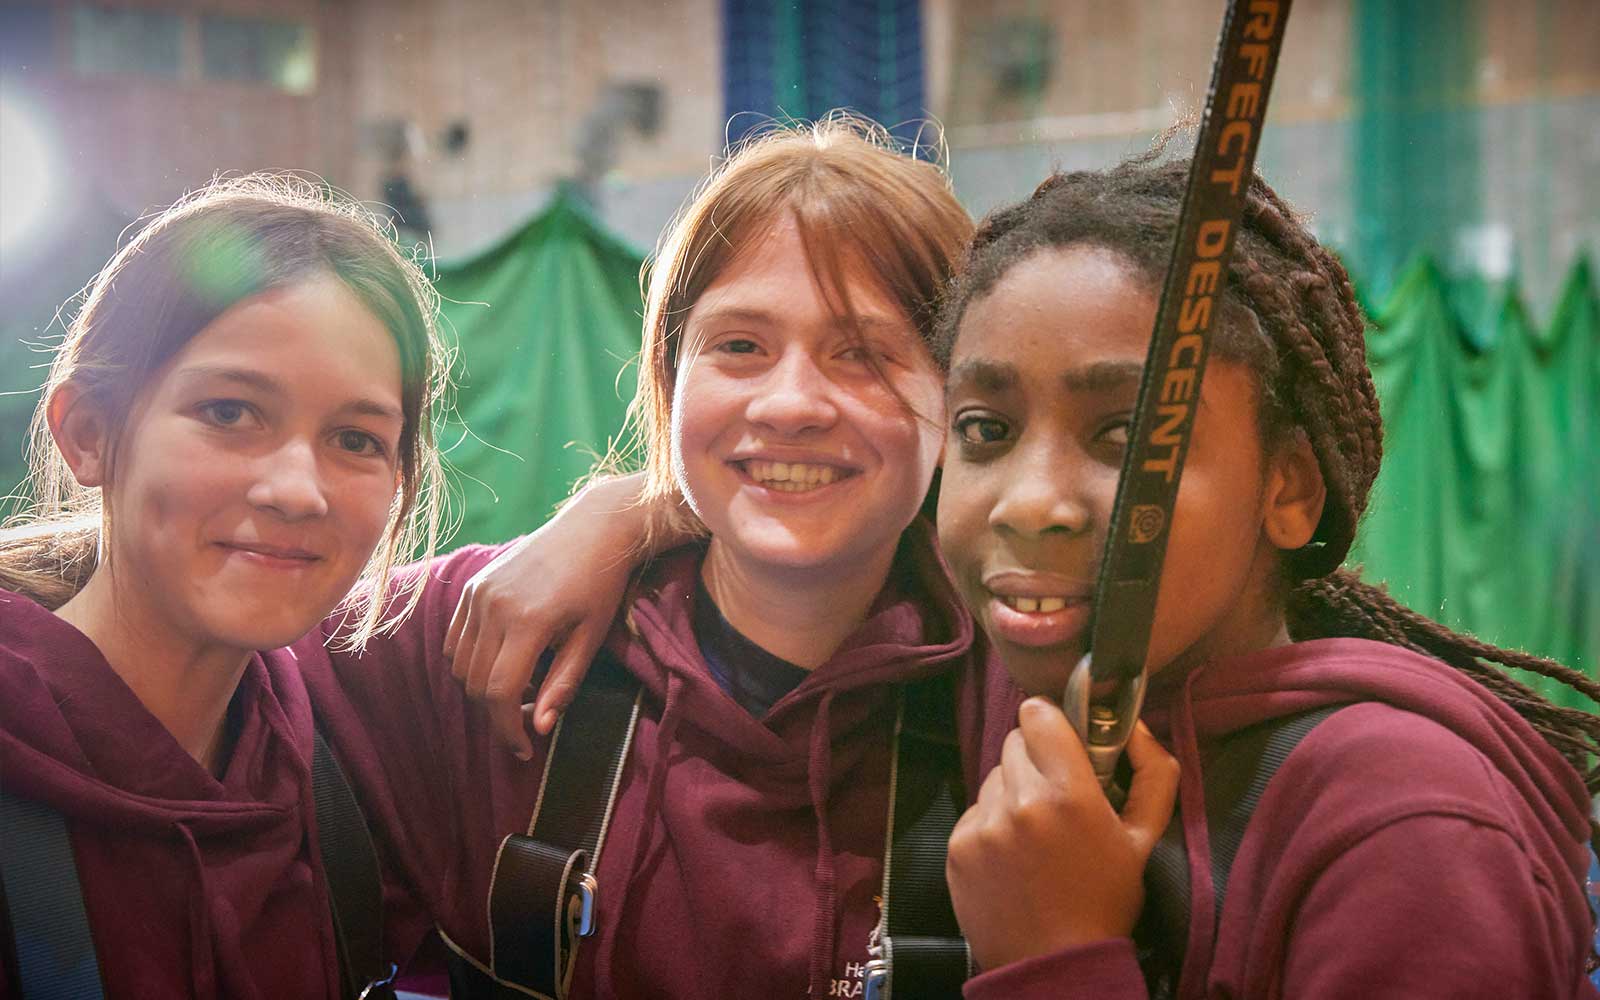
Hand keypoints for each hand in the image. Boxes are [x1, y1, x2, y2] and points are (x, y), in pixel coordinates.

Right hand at [446, 473, 659, 756]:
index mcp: (528, 620)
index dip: (507, 729)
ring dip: (482, 689)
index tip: (523, 749)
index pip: (499, 691)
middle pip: (476, 683)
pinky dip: (471, 662)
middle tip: (526, 721)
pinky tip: (503, 663)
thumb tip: (539, 728)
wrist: (592, 529)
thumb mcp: (590, 639)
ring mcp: (478, 593)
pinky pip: (456, 639)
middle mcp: (494, 606)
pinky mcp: (472, 585)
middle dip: (496, 714)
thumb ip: (563, 685)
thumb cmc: (600, 586)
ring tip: (520, 689)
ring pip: (460, 665)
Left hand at [946, 698, 1178, 970]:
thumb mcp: (1144, 839)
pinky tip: (1012, 855)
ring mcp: (984, 824)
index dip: (1050, 723)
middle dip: (1035, 759)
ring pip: (994, 776)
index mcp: (1070, 794)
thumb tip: (1135, 726)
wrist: (1055, 963)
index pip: (1038, 714)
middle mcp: (1021, 802)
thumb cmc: (1105, 900)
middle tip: (1054, 796)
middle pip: (1014, 742)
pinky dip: (991, 823)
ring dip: (1012, 791)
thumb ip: (1152, 774)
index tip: (1060, 742)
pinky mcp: (958, 845)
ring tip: (1034, 832)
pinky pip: (974, 810)